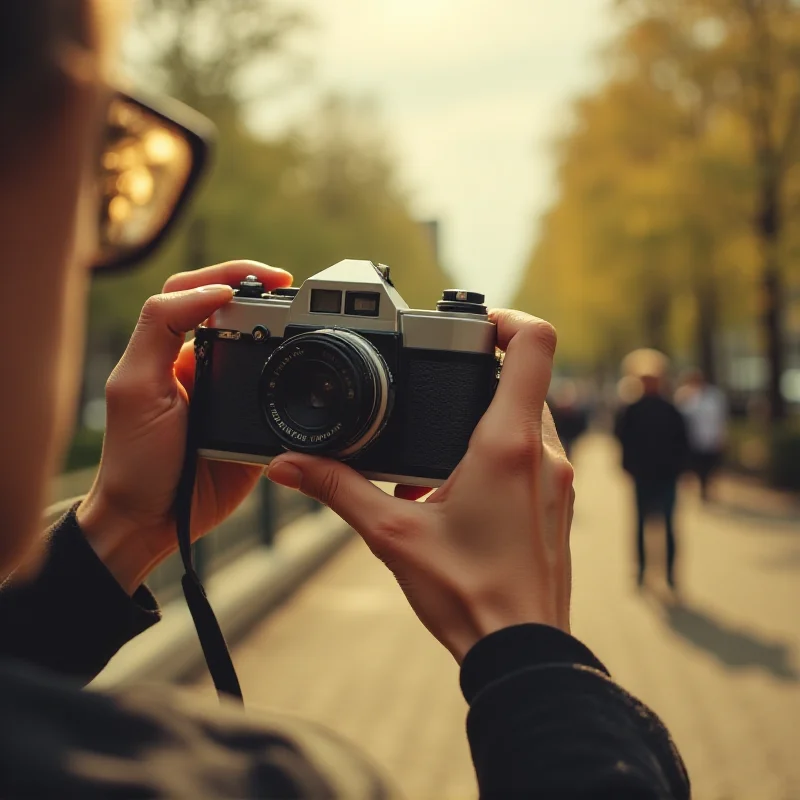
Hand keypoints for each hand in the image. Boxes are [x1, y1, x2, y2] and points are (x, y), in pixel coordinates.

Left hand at [77, 261, 292, 593]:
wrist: (151, 521)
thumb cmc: (133, 457)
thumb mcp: (134, 386)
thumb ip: (160, 329)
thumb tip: (214, 293)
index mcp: (174, 349)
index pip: (201, 293)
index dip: (235, 274)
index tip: (272, 276)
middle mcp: (205, 366)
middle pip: (241, 316)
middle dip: (272, 298)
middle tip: (301, 296)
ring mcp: (233, 396)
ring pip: (266, 353)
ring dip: (289, 335)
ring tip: (311, 325)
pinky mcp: (256, 426)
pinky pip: (283, 397)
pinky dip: (298, 382)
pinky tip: (311, 375)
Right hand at [266, 310, 573, 661]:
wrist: (521, 651)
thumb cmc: (468, 594)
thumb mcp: (391, 534)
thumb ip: (336, 488)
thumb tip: (288, 464)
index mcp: (507, 444)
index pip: (534, 344)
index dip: (505, 317)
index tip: (470, 324)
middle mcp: (543, 452)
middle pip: (523, 377)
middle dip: (477, 376)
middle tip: (434, 386)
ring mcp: (557, 478)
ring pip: (527, 416)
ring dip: (485, 418)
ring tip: (438, 448)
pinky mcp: (557, 501)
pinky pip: (532, 453)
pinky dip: (497, 452)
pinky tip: (456, 488)